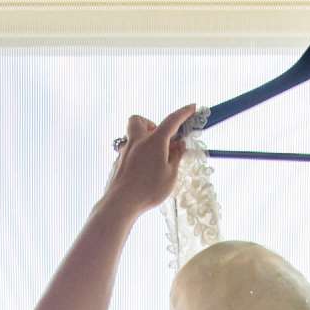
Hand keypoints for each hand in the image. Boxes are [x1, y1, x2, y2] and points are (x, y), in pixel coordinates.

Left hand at [100, 103, 198, 218]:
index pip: (172, 120)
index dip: (184, 113)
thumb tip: (179, 145)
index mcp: (154, 141)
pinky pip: (128, 152)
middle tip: (160, 139)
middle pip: (139, 120)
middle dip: (150, 124)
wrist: (121, 203)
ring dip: (143, 140)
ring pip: (132, 136)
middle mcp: (137, 141)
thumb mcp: (171, 175)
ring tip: (153, 158)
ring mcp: (125, 151)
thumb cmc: (148, 190)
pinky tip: (142, 172)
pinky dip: (137, 156)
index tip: (192, 107)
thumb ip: (176, 157)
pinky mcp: (118, 163)